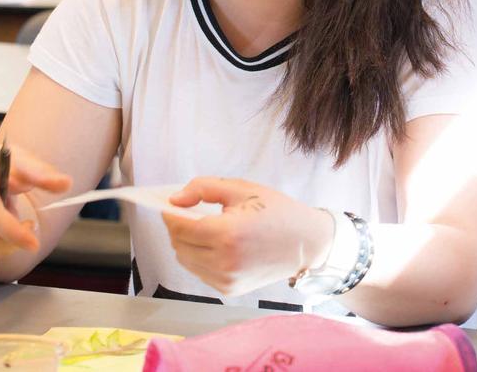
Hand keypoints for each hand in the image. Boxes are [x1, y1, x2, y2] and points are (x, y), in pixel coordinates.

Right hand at [0, 142, 71, 262]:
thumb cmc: (5, 165)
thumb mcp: (24, 163)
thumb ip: (43, 175)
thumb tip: (66, 184)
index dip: (13, 231)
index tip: (34, 243)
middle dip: (14, 240)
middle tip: (33, 227)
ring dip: (7, 243)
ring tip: (19, 221)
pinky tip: (7, 229)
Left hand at [162, 178, 332, 297]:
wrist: (306, 242)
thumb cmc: (276, 211)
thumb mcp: (242, 189)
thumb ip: (203, 188)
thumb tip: (174, 199)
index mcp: (226, 234)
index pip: (179, 227)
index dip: (170, 213)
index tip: (170, 204)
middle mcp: (223, 262)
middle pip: (179, 244)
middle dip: (178, 227)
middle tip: (189, 212)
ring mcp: (225, 280)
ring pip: (186, 260)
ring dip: (187, 243)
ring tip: (206, 227)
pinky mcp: (229, 290)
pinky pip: (200, 272)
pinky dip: (200, 257)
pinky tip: (217, 244)